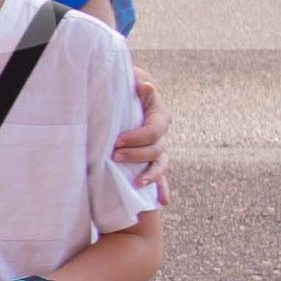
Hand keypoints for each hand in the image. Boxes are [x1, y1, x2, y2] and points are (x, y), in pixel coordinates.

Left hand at [117, 66, 171, 203]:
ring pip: (160, 165)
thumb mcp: (129, 79)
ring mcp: (157, 149)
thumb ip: (138, 80)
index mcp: (158, 114)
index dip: (138, 138)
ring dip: (151, 176)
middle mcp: (161, 133)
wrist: (116, 99)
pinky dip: (163, 189)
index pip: (154, 130)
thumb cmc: (122, 87)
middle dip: (137, 155)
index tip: (118, 142)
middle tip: (115, 156)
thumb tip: (144, 85)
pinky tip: (164, 200)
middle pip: (156, 149)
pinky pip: (161, 178)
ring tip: (138, 183)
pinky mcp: (150, 161)